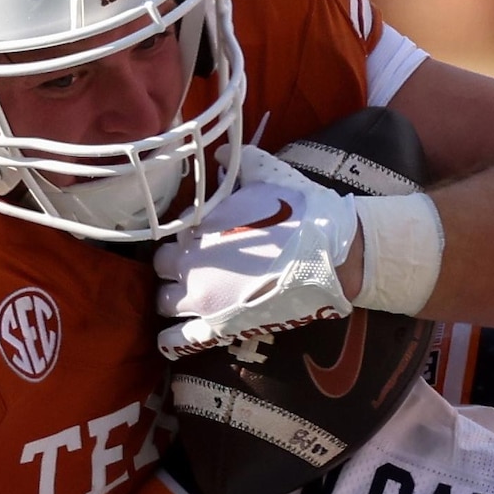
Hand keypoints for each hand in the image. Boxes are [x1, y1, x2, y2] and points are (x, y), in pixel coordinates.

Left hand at [152, 144, 367, 355]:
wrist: (331, 255)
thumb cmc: (301, 213)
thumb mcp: (269, 174)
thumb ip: (240, 162)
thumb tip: (222, 154)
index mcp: (199, 225)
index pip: (174, 230)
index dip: (188, 233)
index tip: (204, 235)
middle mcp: (191, 262)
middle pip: (162, 265)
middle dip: (175, 264)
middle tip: (197, 264)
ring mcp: (201, 299)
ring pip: (164, 301)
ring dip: (173, 296)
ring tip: (191, 295)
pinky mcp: (217, 328)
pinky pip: (177, 340)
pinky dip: (169, 339)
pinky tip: (168, 337)